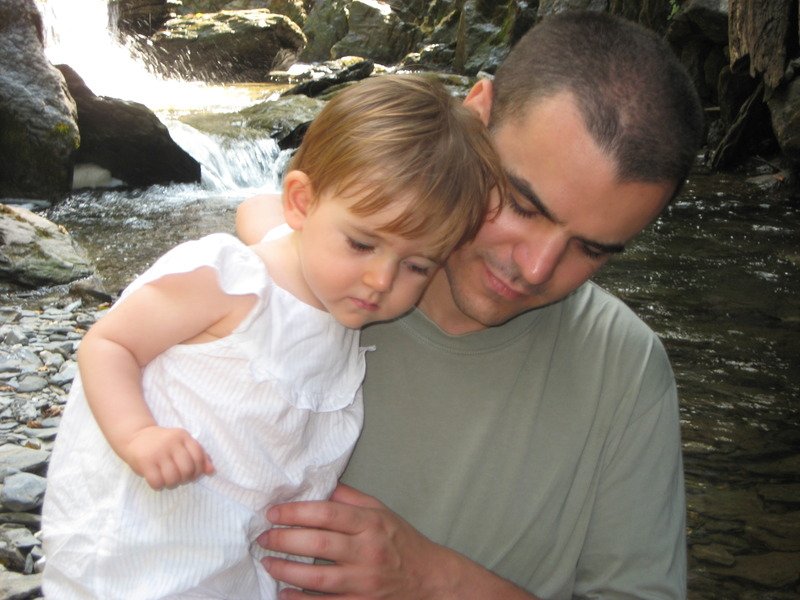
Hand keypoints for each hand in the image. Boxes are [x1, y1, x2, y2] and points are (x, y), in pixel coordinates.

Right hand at [121, 426, 214, 489]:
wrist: (135, 436)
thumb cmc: (164, 443)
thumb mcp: (182, 443)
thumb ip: (199, 455)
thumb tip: (211, 471)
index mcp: (183, 436)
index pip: (199, 456)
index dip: (198, 470)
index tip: (192, 474)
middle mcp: (172, 442)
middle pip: (187, 470)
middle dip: (185, 479)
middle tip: (179, 478)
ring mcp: (158, 452)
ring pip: (173, 478)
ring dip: (172, 484)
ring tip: (168, 480)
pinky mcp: (145, 462)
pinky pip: (157, 482)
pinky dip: (159, 486)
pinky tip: (157, 480)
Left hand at [257, 483, 457, 598]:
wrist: (430, 579)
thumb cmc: (402, 541)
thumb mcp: (381, 511)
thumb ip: (349, 498)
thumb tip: (317, 484)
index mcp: (371, 524)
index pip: (327, 514)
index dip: (295, 512)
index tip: (273, 513)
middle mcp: (368, 552)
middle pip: (318, 544)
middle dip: (284, 539)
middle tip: (263, 537)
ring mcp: (365, 582)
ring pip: (317, 578)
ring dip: (286, 570)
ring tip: (267, 563)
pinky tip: (284, 592)